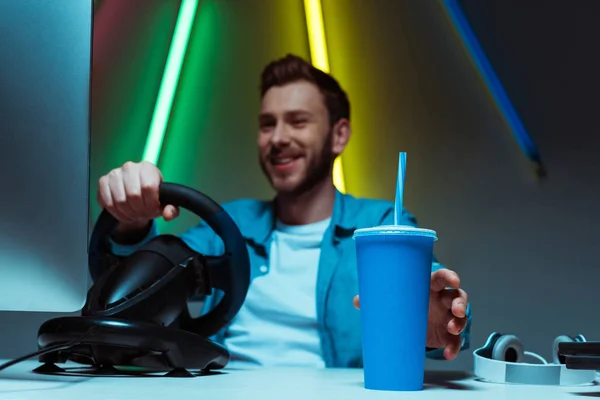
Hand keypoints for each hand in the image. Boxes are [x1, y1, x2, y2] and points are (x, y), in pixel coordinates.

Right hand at [97, 161, 178, 229]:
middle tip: (142, 214)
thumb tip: (168, 214)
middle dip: (139, 210)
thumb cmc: (151, 196)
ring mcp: (115, 173)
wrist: (136, 193)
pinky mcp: (103, 181)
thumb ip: (171, 209)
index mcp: (148, 168)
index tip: (153, 209)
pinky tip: (122, 212)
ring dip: (127, 213)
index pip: (149, 187)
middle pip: (133, 195)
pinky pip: (107, 202)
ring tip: (133, 214)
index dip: (151, 203)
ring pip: (119, 200)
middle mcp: (130, 167)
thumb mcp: (165, 202)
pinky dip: (115, 212)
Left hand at [352, 268, 467, 360]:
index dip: (450, 277)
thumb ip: (377, 298)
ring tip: (453, 328)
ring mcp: (447, 316)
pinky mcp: (447, 334)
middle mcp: (442, 299)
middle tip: (456, 310)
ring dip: (460, 322)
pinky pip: (455, 340)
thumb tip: (357, 300)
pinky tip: (448, 354)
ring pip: (461, 317)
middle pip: (457, 296)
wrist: (408, 323)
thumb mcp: (392, 299)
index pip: (442, 278)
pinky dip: (454, 347)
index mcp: (429, 286)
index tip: (454, 280)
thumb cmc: (404, 304)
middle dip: (460, 303)